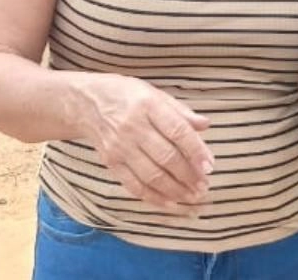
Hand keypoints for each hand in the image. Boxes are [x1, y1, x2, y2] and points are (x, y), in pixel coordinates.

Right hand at [80, 74, 213, 213]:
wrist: (87, 102)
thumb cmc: (128, 95)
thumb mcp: (156, 94)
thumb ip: (181, 111)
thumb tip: (205, 125)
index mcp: (148, 106)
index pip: (177, 131)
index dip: (196, 150)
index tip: (210, 166)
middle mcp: (132, 127)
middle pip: (165, 156)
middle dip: (188, 175)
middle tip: (204, 186)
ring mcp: (120, 147)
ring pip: (151, 175)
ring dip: (174, 189)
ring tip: (192, 196)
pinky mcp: (110, 163)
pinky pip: (133, 184)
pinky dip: (153, 197)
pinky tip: (170, 203)